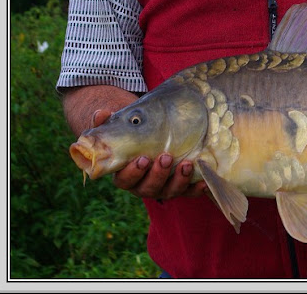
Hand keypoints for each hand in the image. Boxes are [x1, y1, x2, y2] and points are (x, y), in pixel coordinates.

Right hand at [91, 109, 206, 199]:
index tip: (142, 159)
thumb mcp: (118, 127)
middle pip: (149, 188)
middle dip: (158, 175)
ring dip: (178, 180)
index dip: (133, 173)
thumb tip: (102, 113)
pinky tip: (204, 180)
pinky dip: (196, 188)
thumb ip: (105, 122)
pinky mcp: (180, 187)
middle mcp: (143, 185)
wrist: (149, 135)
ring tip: (186, 163)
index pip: (125, 180)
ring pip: (169, 191)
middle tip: (165, 157)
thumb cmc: (131, 133)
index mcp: (125, 175)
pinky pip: (189, 192)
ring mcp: (163, 187)